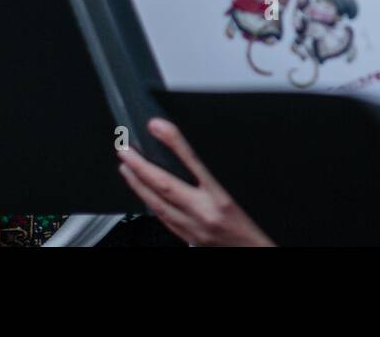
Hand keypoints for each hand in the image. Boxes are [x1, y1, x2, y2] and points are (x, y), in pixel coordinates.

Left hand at [117, 118, 273, 245]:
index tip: (157, 126)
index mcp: (222, 197)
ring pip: (157, 204)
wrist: (254, 252)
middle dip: (140, 166)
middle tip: (125, 151)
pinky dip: (149, 204)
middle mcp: (205, 213)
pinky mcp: (189, 239)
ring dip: (138, 185)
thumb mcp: (241, 193)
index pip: (193, 162)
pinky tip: (143, 195)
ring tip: (126, 169)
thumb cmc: (253, 225)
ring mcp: (193, 229)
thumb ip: (218, 176)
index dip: (173, 141)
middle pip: (165, 185)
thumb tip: (191, 153)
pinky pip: (163, 220)